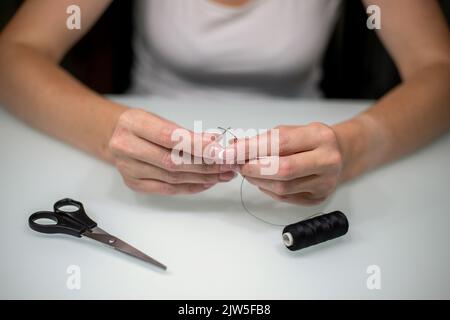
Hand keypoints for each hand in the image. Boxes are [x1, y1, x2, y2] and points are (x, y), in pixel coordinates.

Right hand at [109, 109, 235, 194]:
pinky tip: (206, 183)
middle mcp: (126, 147)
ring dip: (202, 177)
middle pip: (172, 161)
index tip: (217, 149)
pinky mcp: (133, 183)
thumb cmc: (141, 126)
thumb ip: (185, 132)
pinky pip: (167, 189)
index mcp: (132, 124)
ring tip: (222, 174)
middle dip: (204, 164)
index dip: (195, 144)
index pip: (168, 137)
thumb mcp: (159, 119)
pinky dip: (190, 187)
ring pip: (172, 178)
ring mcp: (128, 168)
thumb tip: (214, 142)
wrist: (115, 136)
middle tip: (226, 164)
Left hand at [229, 123, 343, 204]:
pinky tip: (262, 180)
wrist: (340, 154)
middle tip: (237, 165)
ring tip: (247, 171)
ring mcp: (325, 183)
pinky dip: (267, 189)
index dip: (252, 149)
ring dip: (258, 180)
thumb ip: (264, 139)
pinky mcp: (318, 198)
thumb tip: (234, 149)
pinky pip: (285, 198)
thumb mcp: (291, 131)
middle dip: (254, 168)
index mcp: (320, 137)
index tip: (231, 152)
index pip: (281, 143)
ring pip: (282, 188)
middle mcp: (327, 161)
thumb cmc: (311, 141)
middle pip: (283, 169)